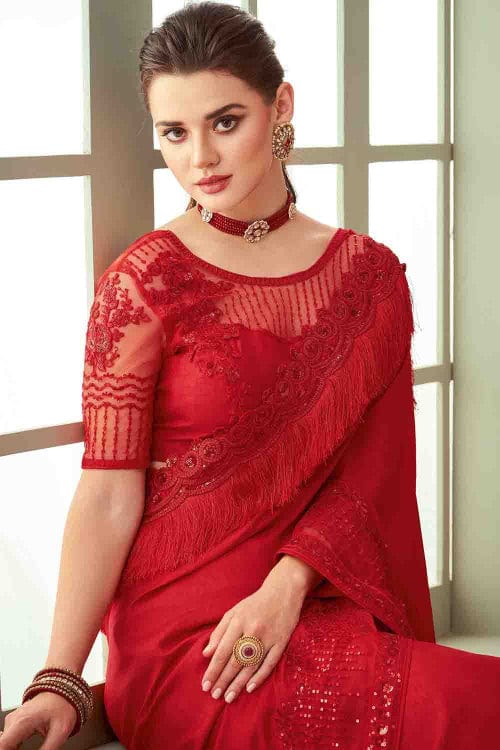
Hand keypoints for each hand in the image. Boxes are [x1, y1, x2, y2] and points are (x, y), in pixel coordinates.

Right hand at [0, 692, 76, 749]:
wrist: (63, 691)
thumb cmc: (62, 707)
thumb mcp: (60, 732)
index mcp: (22, 722)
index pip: (2, 745)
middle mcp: (13, 720)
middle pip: (2, 745)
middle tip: (35, 749)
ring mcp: (13, 721)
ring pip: (4, 743)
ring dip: (12, 749)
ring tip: (30, 747)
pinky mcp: (15, 723)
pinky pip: (8, 739)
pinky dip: (13, 747)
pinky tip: (22, 749)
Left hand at [200, 581, 304, 704]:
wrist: (284, 591)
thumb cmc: (255, 604)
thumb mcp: (234, 612)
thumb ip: (219, 632)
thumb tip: (206, 654)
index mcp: (238, 621)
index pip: (222, 651)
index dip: (213, 670)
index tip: (205, 684)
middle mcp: (253, 630)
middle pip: (235, 661)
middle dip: (223, 680)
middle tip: (214, 695)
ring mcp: (268, 637)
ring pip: (251, 666)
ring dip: (238, 684)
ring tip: (228, 697)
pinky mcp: (282, 642)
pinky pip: (269, 663)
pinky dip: (259, 677)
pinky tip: (249, 688)